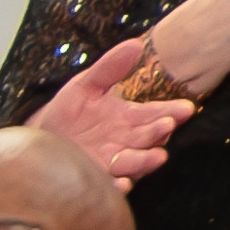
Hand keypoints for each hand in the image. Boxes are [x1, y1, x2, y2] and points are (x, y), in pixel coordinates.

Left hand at [29, 38, 194, 189]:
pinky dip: (117, 186)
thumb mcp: (87, 85)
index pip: (154, 114)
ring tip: (158, 156)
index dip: (170, 111)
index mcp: (128, 118)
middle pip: (147, 138)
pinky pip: (109, 185)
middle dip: (158, 132)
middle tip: (167, 124)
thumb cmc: (68, 112)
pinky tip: (122, 183)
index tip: (186, 108)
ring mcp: (112, 162)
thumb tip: (135, 44)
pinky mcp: (96, 180)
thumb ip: (110, 67)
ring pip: (134, 163)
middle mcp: (126, 142)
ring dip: (145, 160)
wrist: (42, 139)